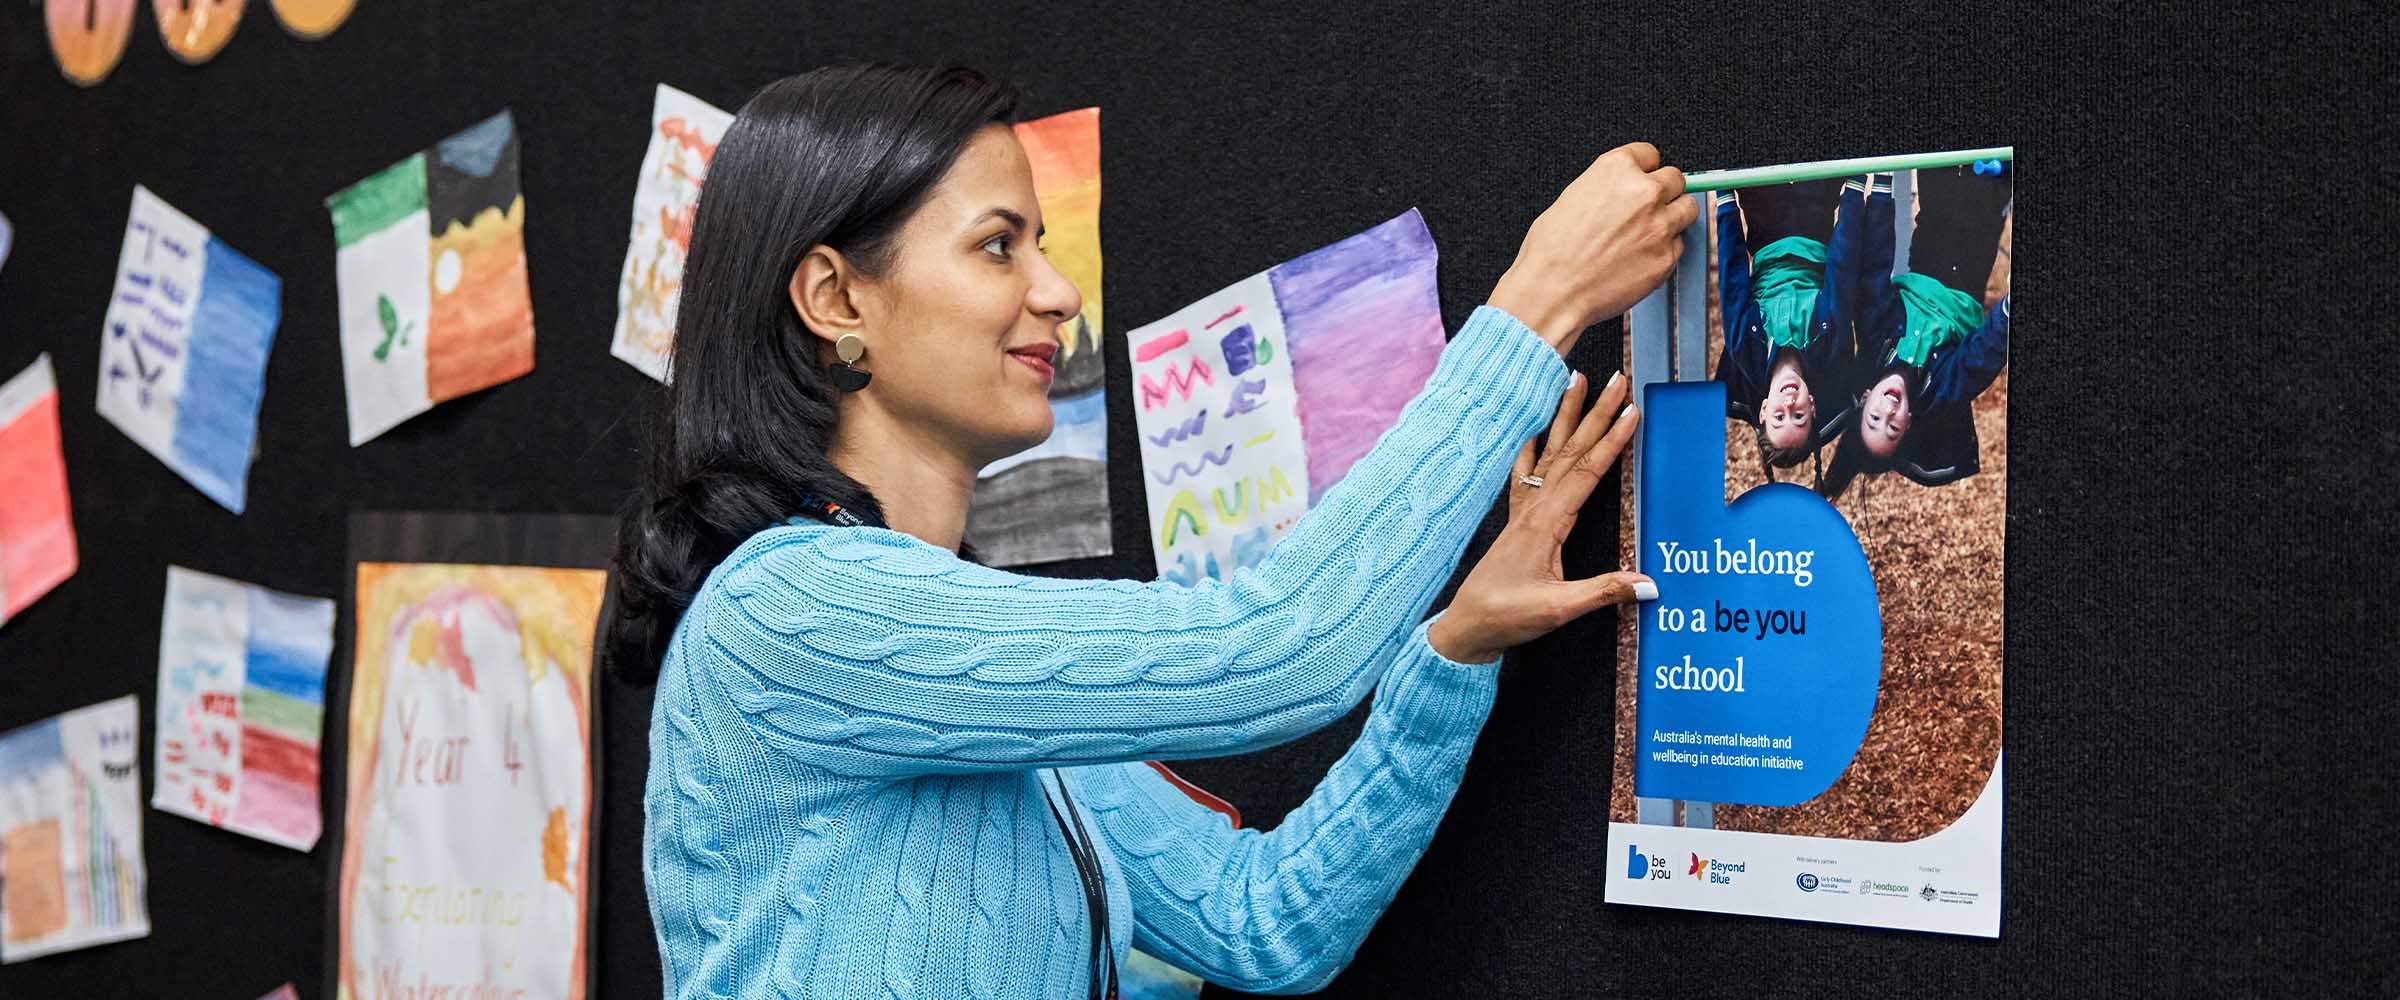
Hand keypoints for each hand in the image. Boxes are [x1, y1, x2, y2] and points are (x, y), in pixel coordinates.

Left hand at [1428, 370, 1654, 663]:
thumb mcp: (1558, 609)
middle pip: (1572, 451)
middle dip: (1597, 412)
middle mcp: (1534, 508)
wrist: (1467, 626)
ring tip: (1576, 379)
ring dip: (1566, 416)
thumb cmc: (1507, 616)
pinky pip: (1526, 472)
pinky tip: (1531, 427)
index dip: (1613, 440)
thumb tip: (1649, 584)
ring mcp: (1524, 511)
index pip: (1587, 471)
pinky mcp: (1517, 520)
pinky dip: (1532, 444)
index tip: (1632, 410)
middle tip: (1617, 379)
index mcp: (1547, 523)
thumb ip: (1603, 592)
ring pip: (1551, 452)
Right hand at [1489, 142, 1697, 352]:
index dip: (1644, 169)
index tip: (1643, 178)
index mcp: (1616, 170)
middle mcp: (1644, 192)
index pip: (1649, 154)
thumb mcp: (1572, 199)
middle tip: (1647, 208)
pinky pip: (1678, 245)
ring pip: (1688, 209)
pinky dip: (1664, 250)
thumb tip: (1621, 192)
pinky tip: (1640, 258)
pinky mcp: (1666, 257)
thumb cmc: (1551, 251)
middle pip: (1676, 179)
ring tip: (1650, 232)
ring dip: (1674, 216)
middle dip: (1664, 191)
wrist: (1552, 292)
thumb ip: (1605, 188)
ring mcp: (1660, 225)